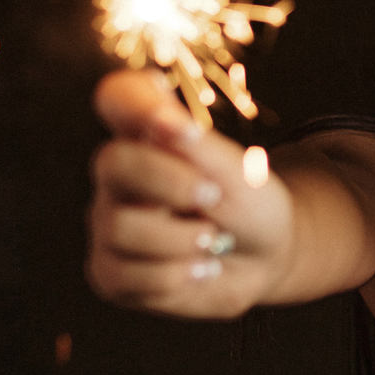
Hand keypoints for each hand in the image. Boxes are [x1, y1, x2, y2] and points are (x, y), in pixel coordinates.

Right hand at [87, 69, 295, 317]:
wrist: (265, 262)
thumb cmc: (250, 206)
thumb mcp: (240, 173)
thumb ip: (200, 146)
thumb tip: (166, 122)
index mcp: (150, 137)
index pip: (118, 98)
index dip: (133, 100)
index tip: (168, 115)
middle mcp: (121, 177)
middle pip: (112, 162)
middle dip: (171, 183)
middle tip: (212, 195)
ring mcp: (109, 223)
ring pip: (120, 227)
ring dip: (183, 240)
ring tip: (211, 240)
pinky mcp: (109, 272)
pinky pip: (126, 275)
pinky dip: (176, 276)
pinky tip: (198, 269)